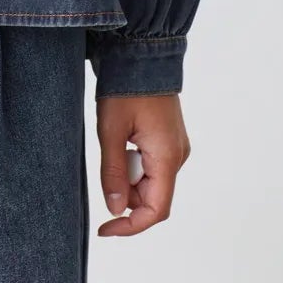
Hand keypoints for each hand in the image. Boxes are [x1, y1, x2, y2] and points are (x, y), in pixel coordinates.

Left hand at [95, 92, 189, 236]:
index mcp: (167, 157)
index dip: (130, 226)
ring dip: (128, 175)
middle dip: (125, 192)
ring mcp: (175, 147)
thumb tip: (115, 210)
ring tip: (114, 141)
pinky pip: (152, 164)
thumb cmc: (126, 87)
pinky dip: (133, 162)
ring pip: (150, 180)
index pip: (156, 210)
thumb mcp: (111, 130)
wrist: (141, 53)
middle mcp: (177, 156)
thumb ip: (114, 173)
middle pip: (152, 196)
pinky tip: (123, 138)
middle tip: (107, 162)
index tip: (105, 229)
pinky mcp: (168, 138)